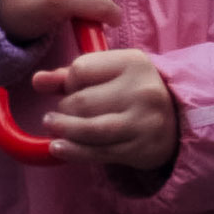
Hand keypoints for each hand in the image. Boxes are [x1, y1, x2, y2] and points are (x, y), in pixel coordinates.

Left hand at [33, 49, 177, 170]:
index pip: (81, 69)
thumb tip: (37, 81)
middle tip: (59, 114)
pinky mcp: (141, 149)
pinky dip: (74, 151)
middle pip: (82, 101)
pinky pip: (99, 152)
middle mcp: (142, 90)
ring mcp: (143, 121)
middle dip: (64, 109)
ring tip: (52, 127)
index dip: (68, 81)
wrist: (176, 121)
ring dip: (64, 130)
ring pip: (90, 128)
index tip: (70, 89)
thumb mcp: (108, 74)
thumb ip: (70, 75)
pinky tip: (59, 148)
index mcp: (133, 62)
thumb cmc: (132, 92)